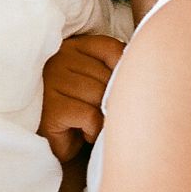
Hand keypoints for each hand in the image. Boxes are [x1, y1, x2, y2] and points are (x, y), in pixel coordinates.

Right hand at [41, 34, 123, 161]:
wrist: (49, 145)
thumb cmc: (76, 111)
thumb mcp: (94, 80)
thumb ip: (110, 68)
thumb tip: (141, 66)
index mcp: (70, 46)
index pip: (111, 48)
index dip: (122, 70)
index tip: (117, 89)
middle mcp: (58, 59)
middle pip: (107, 75)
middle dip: (109, 99)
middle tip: (100, 113)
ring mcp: (51, 81)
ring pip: (99, 95)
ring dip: (101, 116)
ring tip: (90, 124)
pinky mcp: (51, 108)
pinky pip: (90, 116)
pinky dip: (93, 129)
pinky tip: (83, 133)